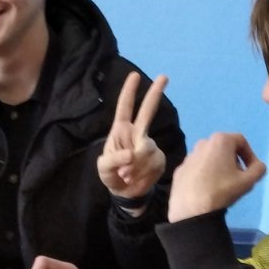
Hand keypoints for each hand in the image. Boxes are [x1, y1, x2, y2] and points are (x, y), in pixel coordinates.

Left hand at [97, 72, 168, 208]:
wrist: (125, 192)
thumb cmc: (111, 175)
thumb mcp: (104, 168)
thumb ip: (113, 160)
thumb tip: (131, 154)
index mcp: (121, 130)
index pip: (125, 108)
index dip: (129, 92)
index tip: (134, 75)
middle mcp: (137, 133)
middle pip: (147, 111)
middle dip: (155, 93)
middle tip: (164, 76)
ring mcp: (150, 145)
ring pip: (147, 149)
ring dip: (136, 166)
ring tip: (127, 175)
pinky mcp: (159, 158)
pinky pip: (154, 163)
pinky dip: (144, 174)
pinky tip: (137, 177)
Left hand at [168, 132, 266, 221]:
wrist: (191, 209)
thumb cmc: (222, 190)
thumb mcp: (248, 181)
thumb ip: (259, 169)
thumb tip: (258, 166)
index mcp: (220, 140)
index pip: (241, 141)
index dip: (250, 155)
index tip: (251, 171)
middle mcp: (202, 143)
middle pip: (224, 148)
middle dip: (234, 161)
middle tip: (238, 178)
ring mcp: (189, 156)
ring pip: (209, 158)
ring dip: (219, 167)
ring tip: (222, 185)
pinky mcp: (180, 169)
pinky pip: (197, 168)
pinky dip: (204, 174)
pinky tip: (207, 189)